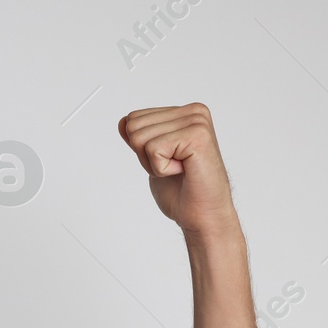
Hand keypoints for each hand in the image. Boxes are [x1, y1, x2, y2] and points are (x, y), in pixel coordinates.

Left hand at [118, 103, 237, 238]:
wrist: (203, 216)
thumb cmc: (182, 192)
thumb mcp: (152, 159)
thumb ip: (142, 138)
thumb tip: (123, 121)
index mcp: (184, 113)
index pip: (134, 118)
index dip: (141, 149)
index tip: (168, 161)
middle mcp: (193, 112)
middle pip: (134, 125)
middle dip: (144, 155)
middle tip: (173, 168)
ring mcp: (197, 121)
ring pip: (140, 137)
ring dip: (153, 163)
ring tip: (179, 170)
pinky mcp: (197, 135)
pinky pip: (153, 149)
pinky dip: (161, 169)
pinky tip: (183, 171)